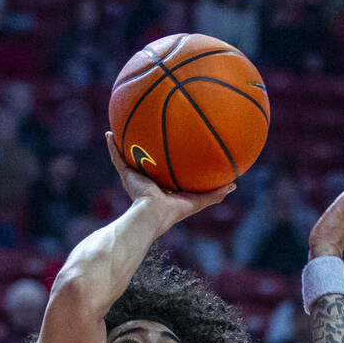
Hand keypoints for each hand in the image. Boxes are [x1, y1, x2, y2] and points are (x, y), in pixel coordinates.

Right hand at [106, 132, 235, 234]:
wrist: (153, 214)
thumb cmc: (174, 211)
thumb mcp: (198, 201)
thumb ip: (214, 194)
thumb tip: (234, 185)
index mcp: (163, 189)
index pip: (167, 172)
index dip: (169, 162)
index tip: (173, 150)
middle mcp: (148, 182)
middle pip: (148, 161)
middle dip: (147, 150)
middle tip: (149, 133)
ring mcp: (135, 178)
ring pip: (129, 157)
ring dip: (126, 145)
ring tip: (123, 128)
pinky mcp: (125, 175)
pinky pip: (117, 158)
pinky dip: (112, 147)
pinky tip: (109, 133)